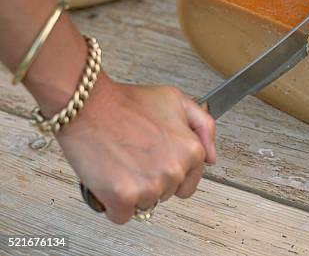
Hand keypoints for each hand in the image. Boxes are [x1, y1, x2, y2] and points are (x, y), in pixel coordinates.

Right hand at [54, 72, 215, 223]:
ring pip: (145, 204)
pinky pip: (122, 216)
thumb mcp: (177, 100)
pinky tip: (109, 179)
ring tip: (121, 161)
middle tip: (135, 154)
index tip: (155, 158)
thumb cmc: (127, 103)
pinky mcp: (123, 198)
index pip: (189, 183)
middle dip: (151, 179)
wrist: (88, 105)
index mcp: (192, 150)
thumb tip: (211, 158)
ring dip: (132, 190)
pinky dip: (113, 204)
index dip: (170, 170)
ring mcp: (150, 186)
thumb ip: (204, 126)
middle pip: (167, 194)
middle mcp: (175, 170)